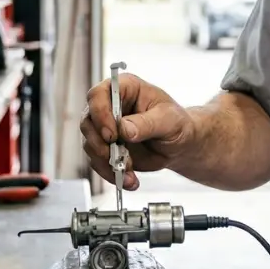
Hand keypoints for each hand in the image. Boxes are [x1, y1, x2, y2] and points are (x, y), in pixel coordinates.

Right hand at [80, 73, 195, 191]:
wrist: (181, 145)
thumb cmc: (178, 123)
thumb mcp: (169, 120)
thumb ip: (147, 123)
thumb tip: (124, 129)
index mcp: (126, 89)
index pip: (99, 95)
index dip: (100, 113)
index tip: (111, 134)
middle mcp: (110, 107)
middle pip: (88, 122)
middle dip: (100, 144)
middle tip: (116, 156)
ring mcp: (106, 128)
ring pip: (91, 145)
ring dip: (107, 162)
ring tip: (128, 171)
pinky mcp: (106, 148)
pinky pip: (99, 163)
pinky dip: (112, 174)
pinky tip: (129, 180)